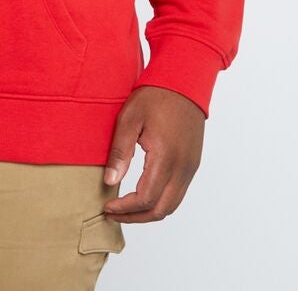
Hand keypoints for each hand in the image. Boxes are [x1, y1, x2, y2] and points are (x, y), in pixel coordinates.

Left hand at [102, 84, 204, 223]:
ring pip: (172, 205)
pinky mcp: (192, 164)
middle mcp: (183, 168)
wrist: (183, 82)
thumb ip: (120, 152)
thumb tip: (109, 181)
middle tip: (113, 213)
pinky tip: (143, 195)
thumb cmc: (155, 96)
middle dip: (135, 217)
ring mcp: (190, 168)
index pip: (146, 198)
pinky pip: (178, 193)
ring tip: (125, 208)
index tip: (107, 206)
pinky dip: (160, 202)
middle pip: (161, 210)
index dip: (125, 208)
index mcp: (166, 158)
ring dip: (149, 212)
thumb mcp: (129, 119)